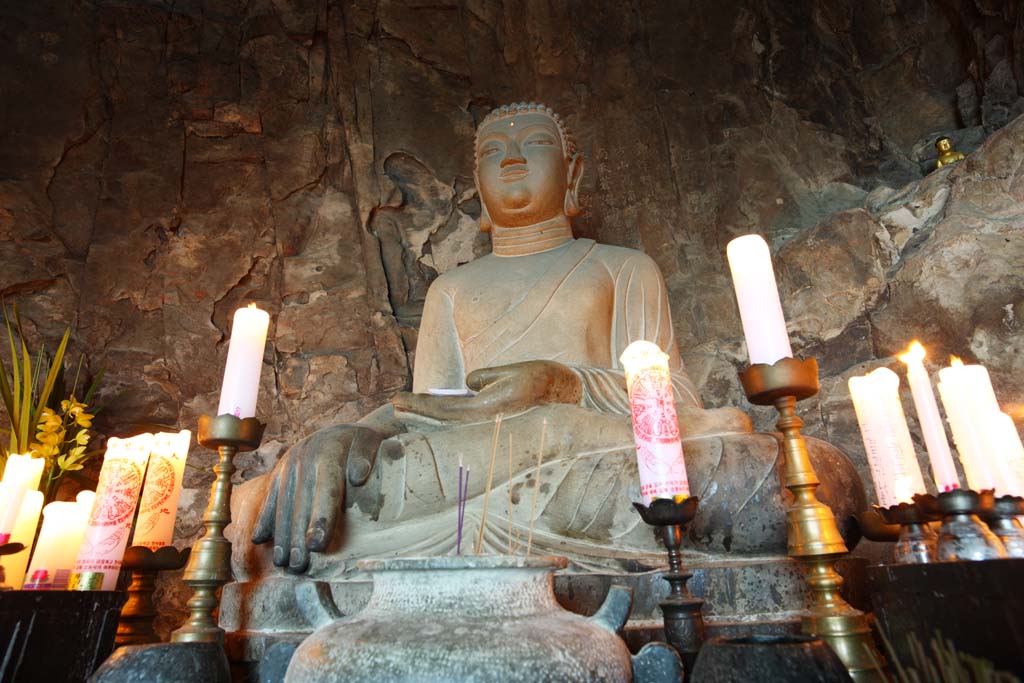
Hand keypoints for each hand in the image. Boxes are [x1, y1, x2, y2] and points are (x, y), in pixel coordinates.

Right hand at [251, 424, 384, 573]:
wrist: (340, 428)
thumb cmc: (360, 442)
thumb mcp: (370, 442)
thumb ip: (366, 458)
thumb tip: (359, 476)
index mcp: (329, 454)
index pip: (326, 490)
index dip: (321, 518)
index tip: (317, 544)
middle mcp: (304, 460)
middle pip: (300, 505)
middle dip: (298, 538)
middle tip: (299, 567)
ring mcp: (288, 466)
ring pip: (283, 505)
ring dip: (281, 536)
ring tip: (283, 563)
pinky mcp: (279, 472)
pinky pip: (270, 497)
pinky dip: (265, 519)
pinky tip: (260, 540)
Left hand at [391, 360, 581, 421]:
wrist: (569, 395)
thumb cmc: (542, 378)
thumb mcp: (511, 372)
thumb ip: (485, 378)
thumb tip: (468, 385)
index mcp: (488, 409)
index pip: (443, 409)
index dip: (418, 405)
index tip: (397, 399)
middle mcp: (487, 421)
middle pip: (443, 418)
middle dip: (418, 410)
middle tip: (394, 402)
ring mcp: (491, 422)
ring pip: (452, 420)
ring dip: (430, 413)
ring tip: (408, 405)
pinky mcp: (496, 418)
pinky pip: (464, 417)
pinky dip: (446, 413)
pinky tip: (436, 408)